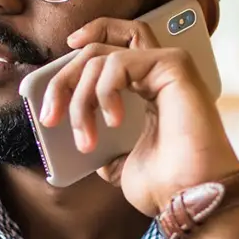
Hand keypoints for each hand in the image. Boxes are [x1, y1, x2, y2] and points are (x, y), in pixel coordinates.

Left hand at [36, 17, 238, 238]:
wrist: (189, 199)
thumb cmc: (165, 186)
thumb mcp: (118, 163)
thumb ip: (103, 144)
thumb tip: (84, 141)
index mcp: (150, 90)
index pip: (117, 46)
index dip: (88, 39)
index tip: (65, 50)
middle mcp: (159, 73)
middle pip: (98, 49)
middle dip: (63, 80)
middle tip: (49, 117)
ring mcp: (167, 67)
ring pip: (100, 57)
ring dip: (80, 99)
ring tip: (87, 138)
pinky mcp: (173, 66)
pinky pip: (119, 62)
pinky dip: (104, 91)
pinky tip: (113, 121)